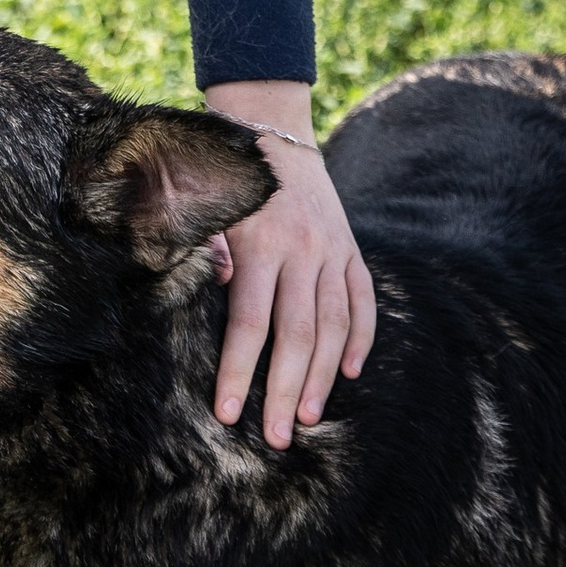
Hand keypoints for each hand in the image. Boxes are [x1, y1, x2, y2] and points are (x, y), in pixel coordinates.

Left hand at [197, 91, 376, 449]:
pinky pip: (362, 300)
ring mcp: (332, 250)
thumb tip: (217, 284)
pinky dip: (361, 338)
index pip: (249, 323)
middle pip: (297, 336)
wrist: (270, 129)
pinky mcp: (351, 248)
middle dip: (287, 391)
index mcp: (259, 245)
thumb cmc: (222, 177)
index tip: (228, 413)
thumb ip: (204, 245)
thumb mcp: (202, 207)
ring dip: (324, 376)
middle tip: (278, 437)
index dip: (239, 371)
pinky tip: (350, 373)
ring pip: (334, 325)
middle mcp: (301, 251)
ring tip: (310, 417)